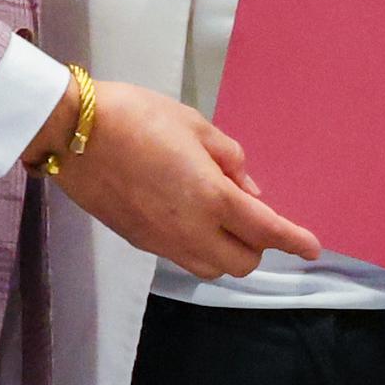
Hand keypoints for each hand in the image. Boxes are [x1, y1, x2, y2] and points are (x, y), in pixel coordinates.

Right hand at [43, 77, 322, 279]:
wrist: (72, 132)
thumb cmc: (136, 117)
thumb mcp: (194, 125)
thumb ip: (230, 160)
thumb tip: (248, 188)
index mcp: (211, 198)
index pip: (265, 230)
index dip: (294, 240)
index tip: (312, 247)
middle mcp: (190, 230)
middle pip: (242, 262)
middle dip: (258, 246)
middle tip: (254, 216)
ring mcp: (162, 241)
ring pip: (211, 268)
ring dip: (228, 252)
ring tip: (222, 218)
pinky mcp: (139, 242)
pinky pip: (183, 258)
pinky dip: (200, 248)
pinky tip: (191, 218)